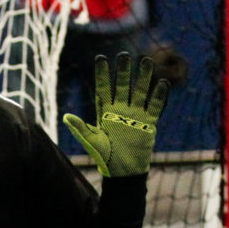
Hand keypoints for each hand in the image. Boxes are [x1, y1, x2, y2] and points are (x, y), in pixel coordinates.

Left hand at [63, 53, 169, 176]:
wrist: (123, 172)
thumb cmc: (104, 157)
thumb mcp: (92, 142)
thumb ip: (81, 128)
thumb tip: (66, 116)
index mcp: (105, 112)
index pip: (103, 89)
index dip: (102, 74)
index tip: (101, 58)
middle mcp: (121, 109)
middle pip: (122, 86)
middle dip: (123, 71)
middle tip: (124, 55)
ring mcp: (135, 114)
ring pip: (140, 92)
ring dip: (143, 78)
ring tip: (146, 61)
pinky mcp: (149, 123)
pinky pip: (154, 107)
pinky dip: (158, 96)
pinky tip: (162, 84)